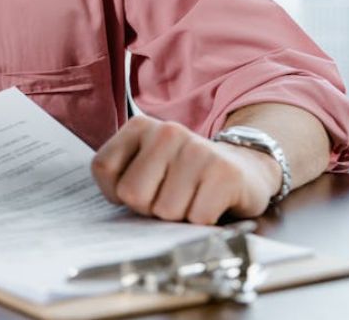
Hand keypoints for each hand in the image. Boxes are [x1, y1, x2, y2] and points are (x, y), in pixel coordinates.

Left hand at [91, 116, 281, 223]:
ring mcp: (197, 150)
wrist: (245, 169)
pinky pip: (196, 218)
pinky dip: (202, 222)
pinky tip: (210, 203)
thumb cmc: (184, 175)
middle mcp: (167, 131)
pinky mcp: (224, 173)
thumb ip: (121, 175)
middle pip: (132, 194)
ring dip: (178, 217)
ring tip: (191, 199)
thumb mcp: (146, 164)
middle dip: (149, 208)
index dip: (115, 192)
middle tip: (168, 197)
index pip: (103, 168)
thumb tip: (117, 201)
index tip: (139, 188)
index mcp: (140, 126)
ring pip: (165, 210)